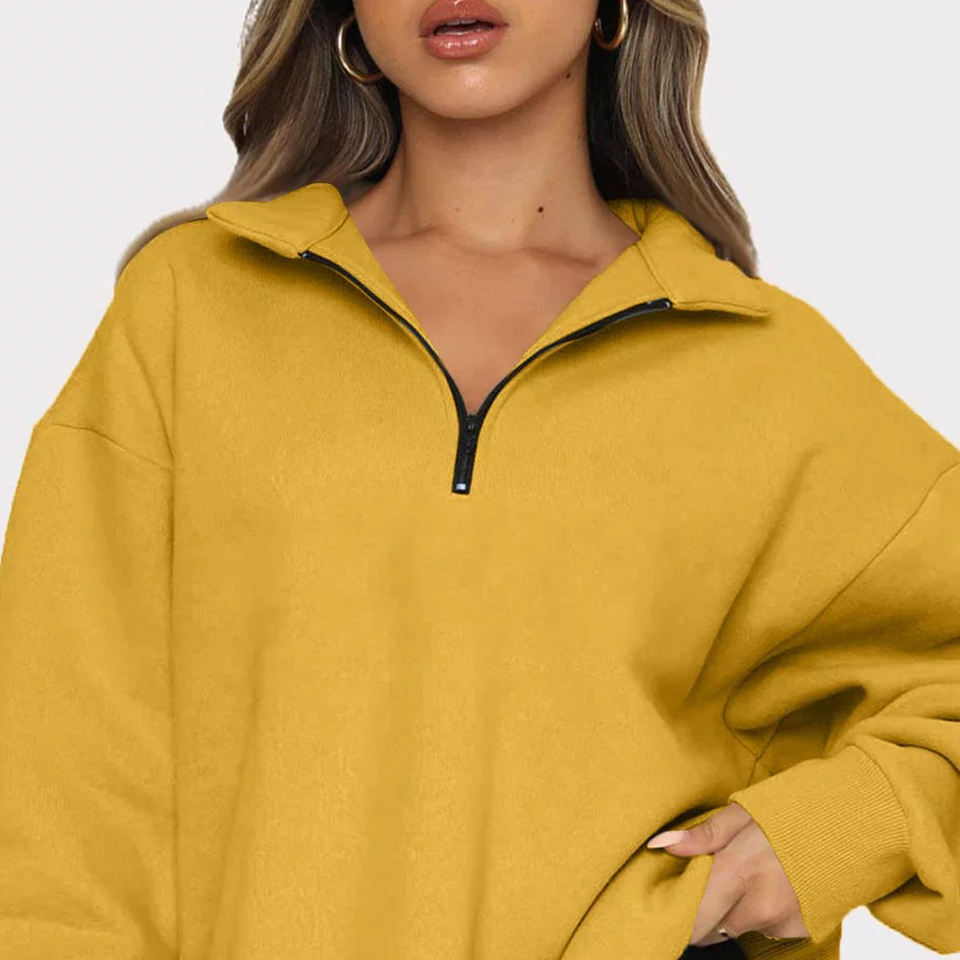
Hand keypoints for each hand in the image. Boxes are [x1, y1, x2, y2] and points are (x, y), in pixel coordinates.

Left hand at [646, 801, 809, 945]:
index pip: (692, 918)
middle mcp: (758, 906)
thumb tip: (662, 845)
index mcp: (738, 871)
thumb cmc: (790, 813)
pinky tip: (765, 887)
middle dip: (698, 914)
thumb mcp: (743, 812)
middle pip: (708, 929)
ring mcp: (779, 922)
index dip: (676, 915)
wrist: (848, 826)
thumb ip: (703, 835)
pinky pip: (761, 929)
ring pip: (733, 928)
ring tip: (740, 879)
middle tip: (703, 886)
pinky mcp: (797, 930)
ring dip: (728, 912)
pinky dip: (755, 914)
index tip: (668, 902)